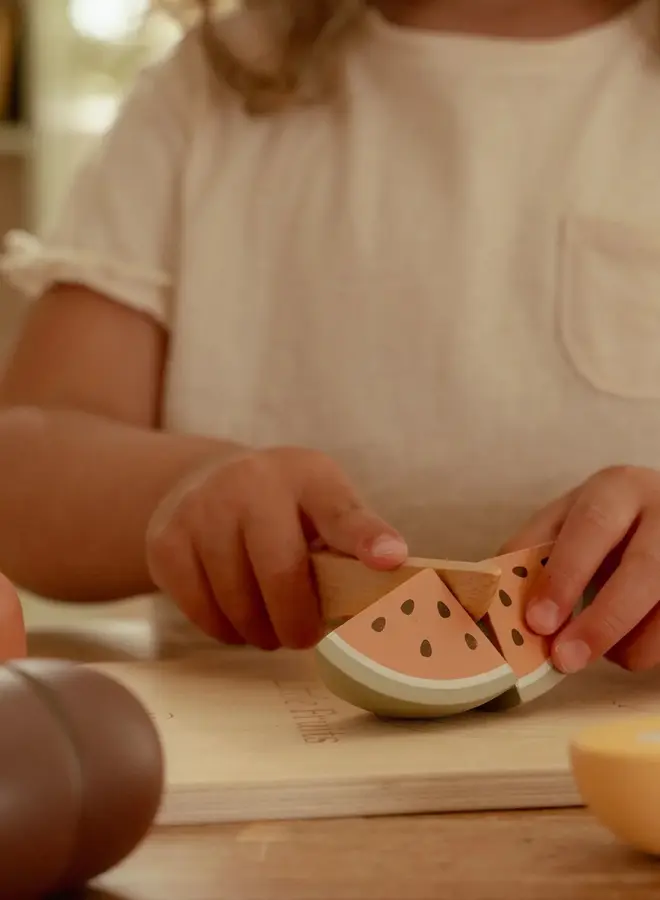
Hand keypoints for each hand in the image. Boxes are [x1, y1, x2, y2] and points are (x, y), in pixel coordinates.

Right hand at [145, 447, 406, 650]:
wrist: (204, 483)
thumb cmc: (283, 508)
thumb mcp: (323, 505)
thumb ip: (352, 542)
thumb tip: (391, 580)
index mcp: (307, 475)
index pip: (341, 510)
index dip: (366, 538)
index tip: (390, 559)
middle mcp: (251, 482)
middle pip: (281, 573)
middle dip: (296, 622)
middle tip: (302, 636)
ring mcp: (201, 508)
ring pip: (237, 603)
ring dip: (259, 632)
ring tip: (268, 623)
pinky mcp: (165, 541)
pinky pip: (201, 612)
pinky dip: (224, 629)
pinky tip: (234, 613)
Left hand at [500, 466, 659, 673]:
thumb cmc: (606, 525)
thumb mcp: (568, 522)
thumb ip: (535, 553)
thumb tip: (497, 602)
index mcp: (618, 488)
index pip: (591, 527)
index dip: (565, 575)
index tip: (538, 621)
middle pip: (644, 570)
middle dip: (602, 620)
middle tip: (565, 658)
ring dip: (629, 643)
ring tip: (600, 655)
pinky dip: (652, 648)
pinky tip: (632, 644)